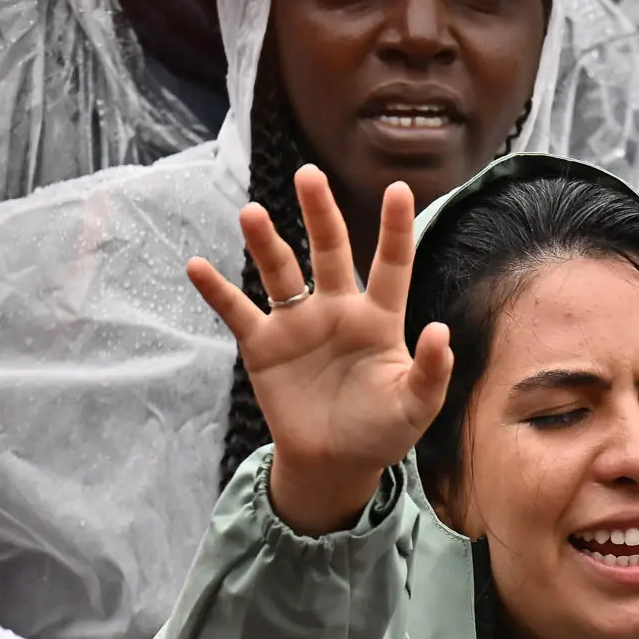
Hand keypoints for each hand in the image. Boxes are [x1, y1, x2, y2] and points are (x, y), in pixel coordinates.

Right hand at [189, 166, 453, 535]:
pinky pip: (236, 311)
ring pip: (280, 272)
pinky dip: (216, 290)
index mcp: (378, 319)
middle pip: (328, 251)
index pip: (390, 265)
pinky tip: (196, 266)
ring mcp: (297, 324)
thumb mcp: (415, 407)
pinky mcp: (263, 346)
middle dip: (319, 213)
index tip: (400, 189)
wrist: (334, 464)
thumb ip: (431, 371)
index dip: (395, 229)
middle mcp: (336, 310)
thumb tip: (442, 332)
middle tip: (309, 174)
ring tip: (251, 213)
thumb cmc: (381, 432)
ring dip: (265, 242)